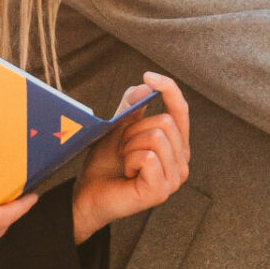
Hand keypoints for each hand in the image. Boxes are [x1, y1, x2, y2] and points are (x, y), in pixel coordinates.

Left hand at [73, 72, 192, 241]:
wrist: (87, 193)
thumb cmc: (105, 163)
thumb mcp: (119, 127)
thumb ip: (133, 106)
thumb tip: (146, 85)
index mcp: (176, 146)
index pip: (181, 110)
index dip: (168, 89)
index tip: (148, 74)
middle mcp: (182, 162)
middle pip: (165, 121)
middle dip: (135, 130)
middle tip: (124, 149)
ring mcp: (174, 178)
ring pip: (156, 137)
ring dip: (131, 145)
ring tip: (125, 161)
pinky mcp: (162, 190)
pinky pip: (148, 156)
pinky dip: (130, 159)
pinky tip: (127, 173)